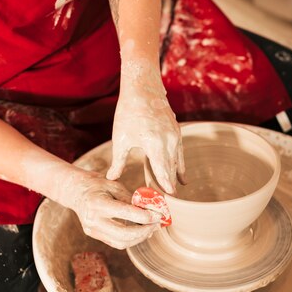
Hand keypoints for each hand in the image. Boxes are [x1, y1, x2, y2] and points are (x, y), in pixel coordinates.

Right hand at [56, 169, 160, 248]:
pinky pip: (116, 243)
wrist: (76, 192)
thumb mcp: (114, 185)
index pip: (126, 213)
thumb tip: (150, 211)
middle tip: (156, 224)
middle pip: (124, 234)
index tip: (158, 214)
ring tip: (150, 229)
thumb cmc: (97, 185)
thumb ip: (130, 199)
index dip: (145, 216)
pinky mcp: (95, 235)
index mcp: (98, 204)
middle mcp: (93, 220)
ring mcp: (92, 230)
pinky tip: (140, 232)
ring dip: (140, 238)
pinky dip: (131, 240)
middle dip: (144, 231)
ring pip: (121, 242)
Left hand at [107, 63, 184, 193]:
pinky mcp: (177, 131)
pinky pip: (180, 152)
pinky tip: (179, 172)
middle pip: (172, 169)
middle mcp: (169, 141)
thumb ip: (118, 161)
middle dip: (170, 185)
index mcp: (155, 144)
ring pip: (178, 161)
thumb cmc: (128, 113)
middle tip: (168, 202)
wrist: (143, 88)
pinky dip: (179, 164)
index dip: (166, 187)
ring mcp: (175, 135)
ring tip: (176, 191)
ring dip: (176, 175)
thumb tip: (111, 179)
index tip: (168, 200)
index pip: (163, 171)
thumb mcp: (120, 139)